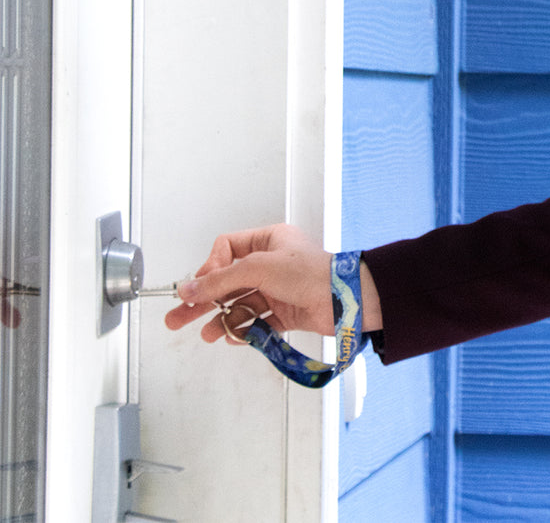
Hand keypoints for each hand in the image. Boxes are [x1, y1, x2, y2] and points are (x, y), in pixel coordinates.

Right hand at [164, 223, 334, 342]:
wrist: (344, 300)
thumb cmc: (311, 272)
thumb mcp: (259, 268)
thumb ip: (220, 281)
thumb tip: (188, 288)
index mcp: (268, 241)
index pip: (227, 249)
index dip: (211, 267)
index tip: (202, 286)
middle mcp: (272, 263)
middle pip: (228, 280)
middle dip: (203, 299)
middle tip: (177, 317)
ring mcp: (278, 288)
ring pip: (241, 304)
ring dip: (222, 318)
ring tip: (206, 334)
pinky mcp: (286, 312)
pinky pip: (257, 322)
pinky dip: (244, 330)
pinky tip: (232, 337)